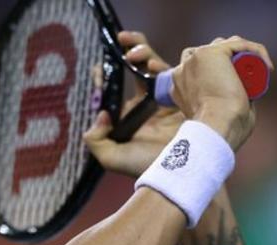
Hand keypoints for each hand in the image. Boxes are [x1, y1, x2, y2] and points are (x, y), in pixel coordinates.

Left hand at [84, 31, 184, 178]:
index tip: (98, 68)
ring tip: (134, 54)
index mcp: (128, 116)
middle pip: (136, 69)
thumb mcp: (110, 157)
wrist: (178, 171)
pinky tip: (153, 66)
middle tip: (121, 41)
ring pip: (154, 66)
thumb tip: (101, 114)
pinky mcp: (181, 96)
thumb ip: (95, 139)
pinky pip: (171, 74)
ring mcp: (164, 98)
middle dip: (130, 51)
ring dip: (144, 54)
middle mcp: (145, 104)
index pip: (114, 91)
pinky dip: (161, 66)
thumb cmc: (144, 166)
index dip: (104, 78)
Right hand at [169, 36, 273, 149]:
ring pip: (224, 45)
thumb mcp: (214, 116)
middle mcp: (182, 71)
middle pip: (209, 53)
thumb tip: (246, 99)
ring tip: (260, 71)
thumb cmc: (219, 132)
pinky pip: (239, 44)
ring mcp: (194, 59)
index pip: (198, 69)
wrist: (216, 127)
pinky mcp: (211, 52)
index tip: (239, 84)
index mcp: (179, 87)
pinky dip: (255, 51)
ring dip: (242, 54)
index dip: (219, 72)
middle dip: (229, 59)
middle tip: (250, 76)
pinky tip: (267, 67)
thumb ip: (220, 107)